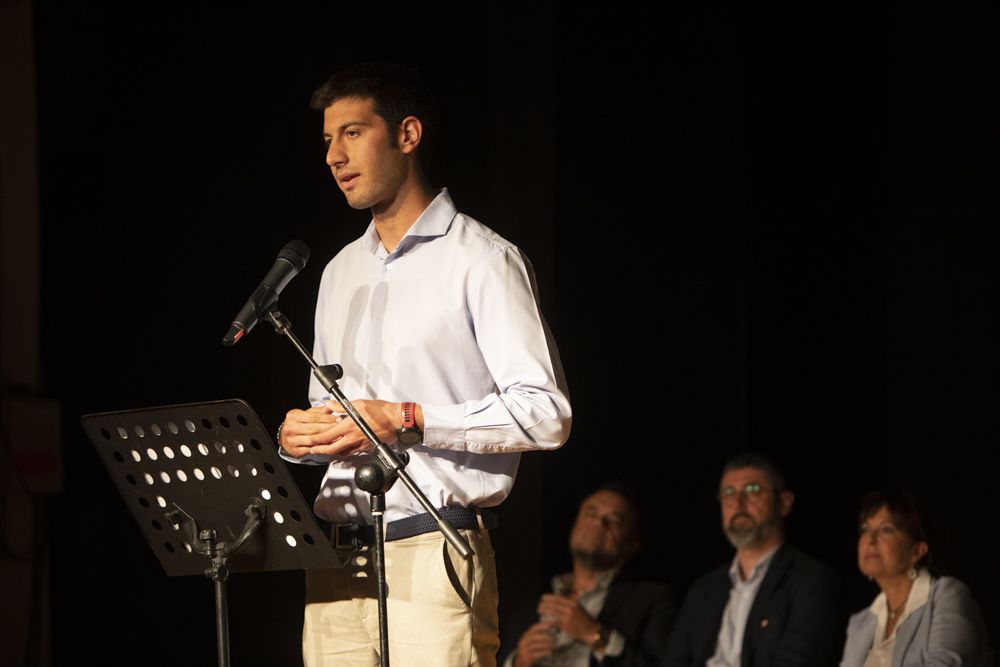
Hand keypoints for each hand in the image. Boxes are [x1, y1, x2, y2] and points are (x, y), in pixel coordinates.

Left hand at [279, 400, 399, 457]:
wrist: (396, 420)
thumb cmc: (381, 411)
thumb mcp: (358, 404)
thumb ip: (342, 406)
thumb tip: (330, 405)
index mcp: (349, 426)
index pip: (327, 436)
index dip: (316, 440)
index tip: (310, 441)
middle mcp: (353, 437)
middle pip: (332, 449)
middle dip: (320, 451)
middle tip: (314, 450)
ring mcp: (360, 444)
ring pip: (342, 452)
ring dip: (332, 452)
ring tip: (326, 449)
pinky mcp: (367, 447)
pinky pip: (353, 452)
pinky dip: (346, 451)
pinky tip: (343, 448)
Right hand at [514, 620, 556, 666]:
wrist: (522, 662)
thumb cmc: (530, 651)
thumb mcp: (532, 642)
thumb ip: (539, 636)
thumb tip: (552, 631)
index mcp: (526, 636)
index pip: (533, 628)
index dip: (541, 626)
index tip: (549, 625)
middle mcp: (523, 642)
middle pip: (534, 637)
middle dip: (545, 637)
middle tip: (554, 639)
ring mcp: (524, 650)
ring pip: (535, 646)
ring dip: (546, 645)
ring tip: (553, 645)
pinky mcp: (526, 658)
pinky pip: (535, 654)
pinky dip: (543, 653)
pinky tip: (549, 652)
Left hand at [536, 594, 601, 645]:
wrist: (590, 630)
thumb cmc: (582, 617)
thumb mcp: (577, 605)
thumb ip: (569, 599)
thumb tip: (560, 592)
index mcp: (572, 602)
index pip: (558, 598)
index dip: (549, 597)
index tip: (542, 597)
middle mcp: (570, 608)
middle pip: (554, 604)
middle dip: (544, 604)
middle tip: (539, 605)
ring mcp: (568, 617)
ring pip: (553, 612)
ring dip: (544, 611)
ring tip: (539, 611)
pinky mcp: (567, 626)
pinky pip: (555, 622)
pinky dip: (548, 622)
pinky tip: (544, 621)